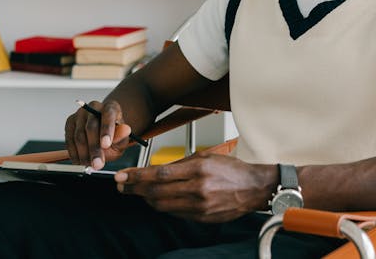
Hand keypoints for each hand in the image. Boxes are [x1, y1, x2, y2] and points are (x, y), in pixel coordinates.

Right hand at [65, 100, 131, 169]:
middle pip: (91, 127)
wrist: (102, 134)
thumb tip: (126, 130)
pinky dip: (74, 153)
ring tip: (90, 165)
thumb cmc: (114, 135)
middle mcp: (93, 107)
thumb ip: (122, 136)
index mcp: (110, 107)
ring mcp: (80, 115)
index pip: (108, 116)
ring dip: (83, 154)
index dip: (106, 130)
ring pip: (78, 135)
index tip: (106, 145)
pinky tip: (80, 162)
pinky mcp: (69, 123)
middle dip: (94, 148)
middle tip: (98, 164)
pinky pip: (69, 140)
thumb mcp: (122, 138)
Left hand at [114, 152, 275, 222]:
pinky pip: (175, 212)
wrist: (254, 188)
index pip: (159, 173)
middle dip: (135, 188)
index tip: (123, 176)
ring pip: (162, 204)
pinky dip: (163, 205)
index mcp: (199, 169)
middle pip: (156, 191)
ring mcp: (199, 206)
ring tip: (137, 192)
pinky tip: (158, 199)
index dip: (137, 176)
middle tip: (122, 185)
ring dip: (146, 198)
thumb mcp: (207, 157)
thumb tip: (157, 169)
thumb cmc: (233, 170)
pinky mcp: (201, 217)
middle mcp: (198, 189)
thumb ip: (182, 163)